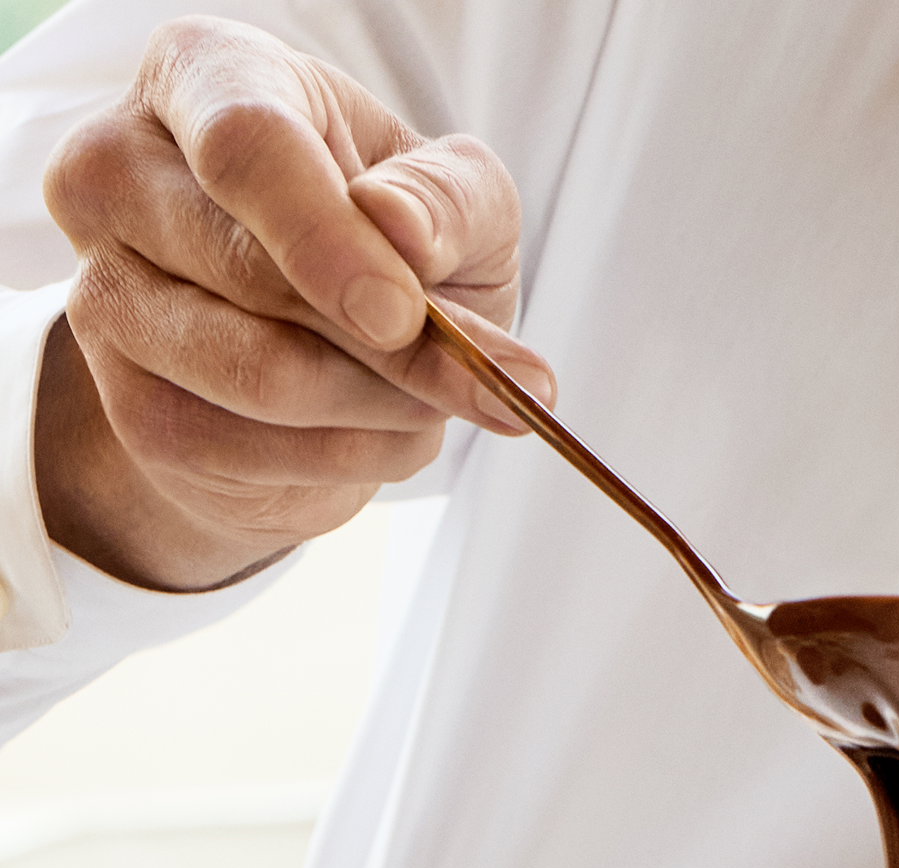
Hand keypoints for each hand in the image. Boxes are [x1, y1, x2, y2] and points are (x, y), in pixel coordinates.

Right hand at [35, 15, 554, 591]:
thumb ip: (453, 201)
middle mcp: (118, 172)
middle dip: (399, 351)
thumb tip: (401, 226)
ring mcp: (104, 293)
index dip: (327, 240)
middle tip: (490, 384)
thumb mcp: (461, 203)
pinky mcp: (127, 405)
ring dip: (385, 408)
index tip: (404, 313)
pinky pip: (254, 453)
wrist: (330, 347)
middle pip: (259, 283)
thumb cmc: (395, 243)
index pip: (247, 150)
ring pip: (263, 380)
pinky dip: (352, 457)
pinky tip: (379, 429)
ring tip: (431, 396)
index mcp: (206, 77)